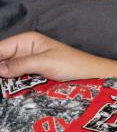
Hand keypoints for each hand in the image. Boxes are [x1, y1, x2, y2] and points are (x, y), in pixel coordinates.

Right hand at [0, 31, 116, 82]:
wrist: (93, 75)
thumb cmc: (72, 64)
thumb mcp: (44, 63)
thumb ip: (20, 65)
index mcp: (26, 41)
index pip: (0, 48)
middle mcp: (25, 50)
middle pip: (2, 59)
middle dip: (0, 70)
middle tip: (0, 84)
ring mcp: (29, 63)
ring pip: (8, 70)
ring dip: (5, 79)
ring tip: (3, 87)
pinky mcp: (35, 75)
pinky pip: (18, 78)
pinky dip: (12, 83)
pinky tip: (8, 90)